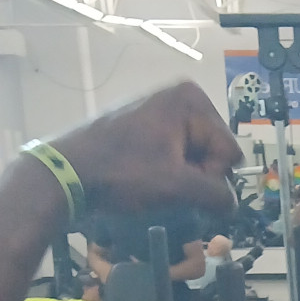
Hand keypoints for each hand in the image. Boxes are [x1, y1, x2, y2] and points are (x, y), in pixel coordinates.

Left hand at [53, 83, 241, 216]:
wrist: (68, 173)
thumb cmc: (122, 173)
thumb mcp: (176, 187)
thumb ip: (216, 196)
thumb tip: (232, 205)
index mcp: (191, 99)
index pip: (228, 151)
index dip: (211, 176)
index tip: (181, 184)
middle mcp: (179, 95)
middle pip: (212, 150)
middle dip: (196, 176)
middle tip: (167, 187)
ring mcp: (159, 107)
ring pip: (193, 155)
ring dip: (182, 177)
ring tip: (154, 185)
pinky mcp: (143, 122)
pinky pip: (173, 151)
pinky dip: (167, 170)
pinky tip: (146, 178)